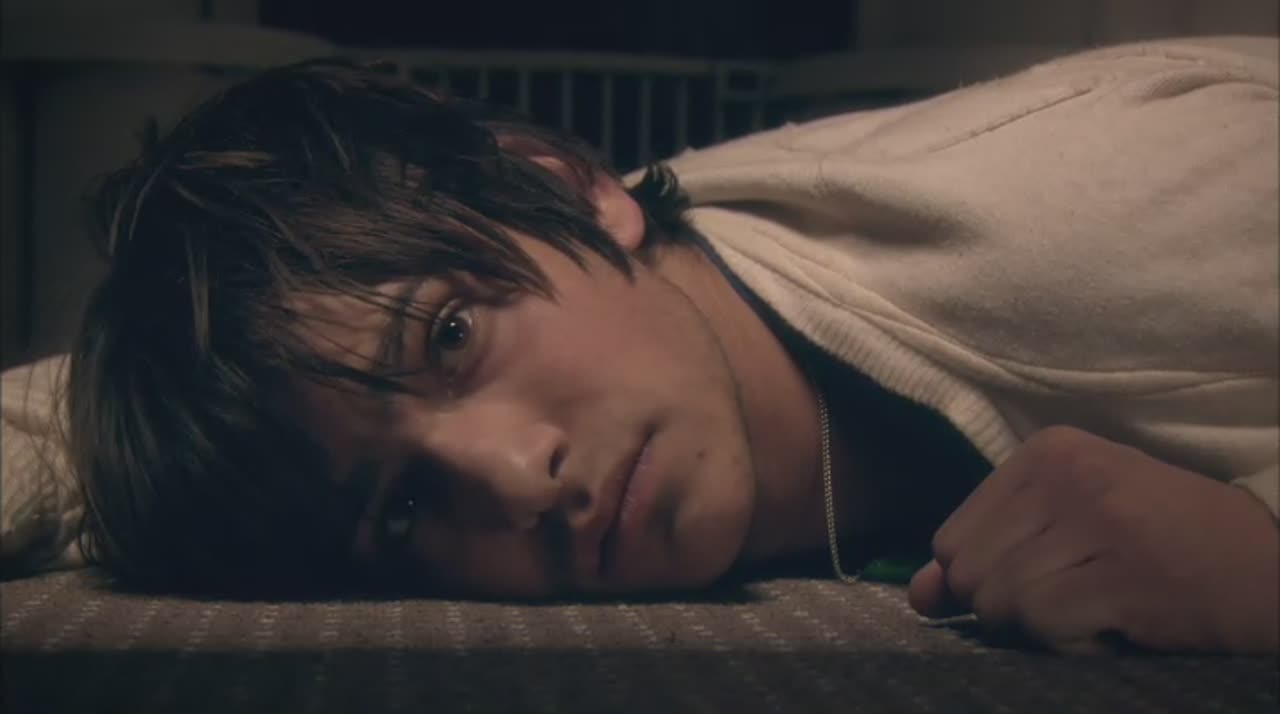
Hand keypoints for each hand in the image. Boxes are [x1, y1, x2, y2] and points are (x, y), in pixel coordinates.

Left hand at [907, 426, 1278, 653]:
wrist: (1269, 563)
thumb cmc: (1162, 544)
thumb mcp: (1066, 529)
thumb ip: (986, 553)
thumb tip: (919, 595)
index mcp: (1047, 452)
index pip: (951, 538)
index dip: (983, 578)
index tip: (1044, 575)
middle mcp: (1065, 475)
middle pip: (967, 573)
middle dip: (1006, 607)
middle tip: (1072, 596)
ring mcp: (1096, 520)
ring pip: (998, 602)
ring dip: (1042, 629)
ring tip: (1095, 606)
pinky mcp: (1124, 573)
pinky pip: (1042, 623)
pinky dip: (1070, 644)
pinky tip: (1111, 626)